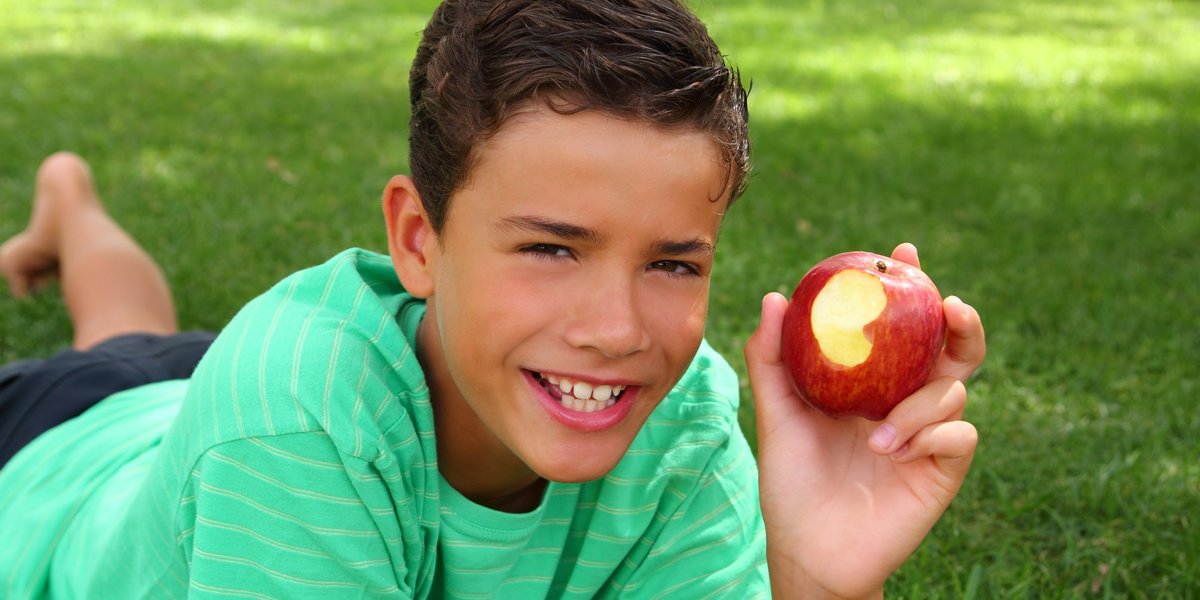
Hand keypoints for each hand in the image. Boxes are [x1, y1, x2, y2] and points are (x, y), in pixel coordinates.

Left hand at [745, 243, 985, 598]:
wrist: (806, 545)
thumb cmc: (792, 478)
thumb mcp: (776, 412)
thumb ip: (772, 358)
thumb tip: (773, 297)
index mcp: (876, 381)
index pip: (904, 325)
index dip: (912, 286)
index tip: (902, 253)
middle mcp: (909, 400)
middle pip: (955, 347)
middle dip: (961, 319)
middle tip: (947, 304)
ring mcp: (930, 434)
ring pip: (955, 389)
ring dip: (920, 403)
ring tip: (878, 432)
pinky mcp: (943, 470)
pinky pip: (958, 435)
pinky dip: (929, 435)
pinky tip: (892, 450)